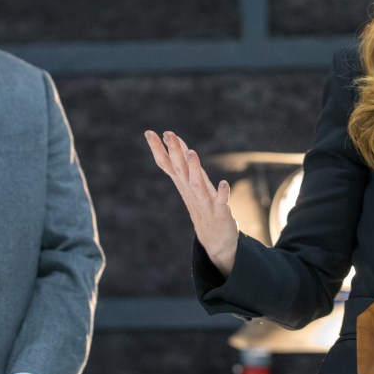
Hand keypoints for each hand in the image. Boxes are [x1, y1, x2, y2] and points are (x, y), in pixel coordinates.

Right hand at [145, 130, 238, 275]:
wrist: (215, 240)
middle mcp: (191, 192)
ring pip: (198, 184)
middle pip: (181, 170)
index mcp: (184, 185)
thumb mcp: (192, 184)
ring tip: (192, 153)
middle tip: (168, 134)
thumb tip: (179, 143)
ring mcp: (205, 203)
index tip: (149, 132)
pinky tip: (224, 183)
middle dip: (175, 152)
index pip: (168, 165)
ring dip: (195, 169)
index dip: (158, 149)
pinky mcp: (220, 213)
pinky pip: (221, 202)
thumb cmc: (203, 208)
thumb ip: (185, 166)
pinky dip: (222, 194)